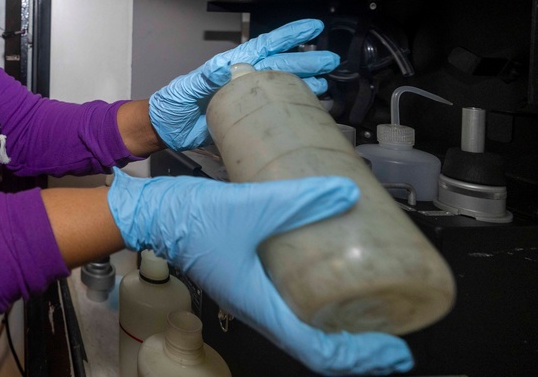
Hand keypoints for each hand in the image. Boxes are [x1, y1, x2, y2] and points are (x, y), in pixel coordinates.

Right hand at [107, 169, 413, 375]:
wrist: (152, 212)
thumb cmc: (191, 218)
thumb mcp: (250, 206)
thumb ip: (299, 199)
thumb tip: (347, 193)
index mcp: (260, 304)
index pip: (319, 349)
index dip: (361, 355)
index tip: (396, 350)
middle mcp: (257, 307)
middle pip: (316, 344)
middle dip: (358, 345)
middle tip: (393, 332)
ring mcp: (249, 295)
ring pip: (301, 325)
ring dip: (338, 325)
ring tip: (369, 307)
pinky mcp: (244, 278)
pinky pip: (288, 302)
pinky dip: (316, 302)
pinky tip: (328, 278)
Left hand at [148, 18, 338, 150]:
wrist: (166, 129)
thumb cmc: (172, 104)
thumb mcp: (188, 87)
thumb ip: (206, 76)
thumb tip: (226, 65)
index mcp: (230, 66)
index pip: (265, 46)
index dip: (289, 36)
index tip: (312, 28)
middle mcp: (243, 78)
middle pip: (281, 65)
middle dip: (307, 61)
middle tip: (331, 60)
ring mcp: (247, 97)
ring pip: (282, 84)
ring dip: (305, 82)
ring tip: (328, 82)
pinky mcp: (248, 117)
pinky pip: (276, 107)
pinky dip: (294, 105)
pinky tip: (309, 106)